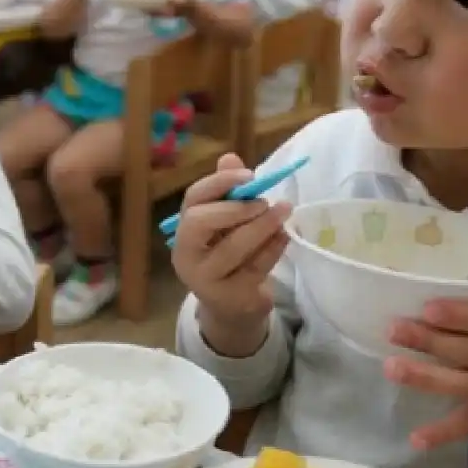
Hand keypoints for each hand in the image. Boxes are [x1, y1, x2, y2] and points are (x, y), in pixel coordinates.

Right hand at [171, 153, 290, 356]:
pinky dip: (273, 248)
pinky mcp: (231, 297)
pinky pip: (255, 268)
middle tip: (264, 202)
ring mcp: (206, 280)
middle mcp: (186, 255)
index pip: (192, 200)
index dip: (219, 183)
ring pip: (232, 247)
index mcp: (183, 232)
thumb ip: (227, 192)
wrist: (232, 309)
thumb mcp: (226, 225)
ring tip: (284, 211)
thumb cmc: (228, 259)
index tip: (250, 176)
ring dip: (262, 226)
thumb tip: (231, 158)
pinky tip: (285, 236)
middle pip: (200, 222)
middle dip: (235, 208)